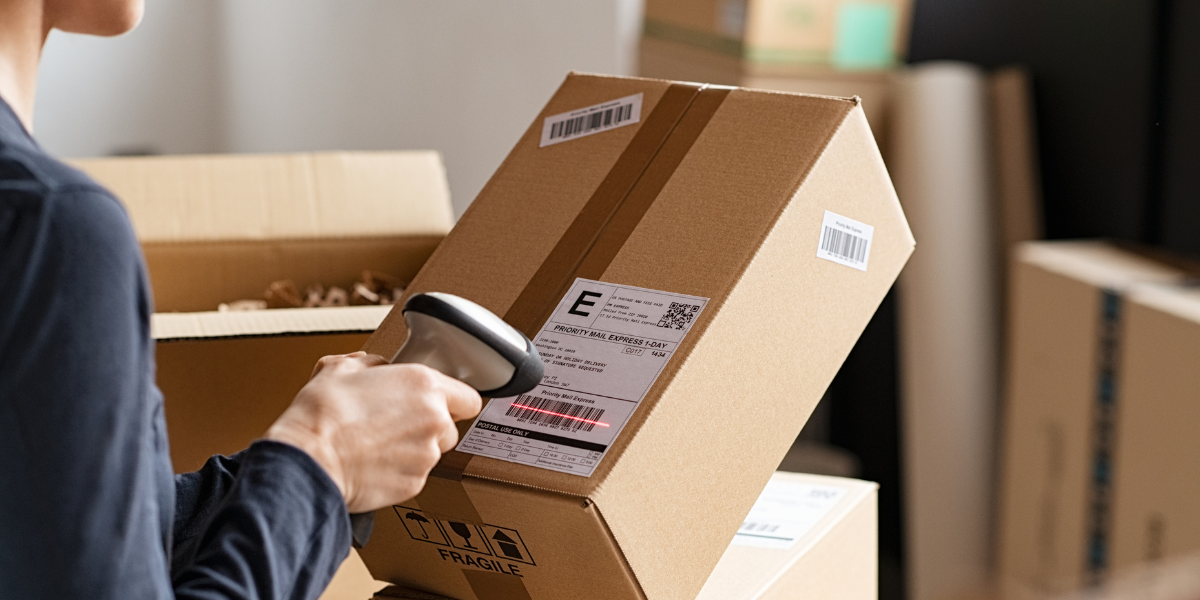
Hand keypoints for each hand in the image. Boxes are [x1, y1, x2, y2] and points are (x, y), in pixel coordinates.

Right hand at [265, 352, 481, 512]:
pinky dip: (398, 472)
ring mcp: (426, 456)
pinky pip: (414, 475)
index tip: (439, 403)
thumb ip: (370, 364)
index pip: (468, 397)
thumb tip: (374, 367)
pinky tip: (372, 464)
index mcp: (424, 386)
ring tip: (377, 445)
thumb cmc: (322, 414)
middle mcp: (434, 420)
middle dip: (429, 426)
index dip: (453, 400)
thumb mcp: (341, 368)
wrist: (309, 459)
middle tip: (396, 423)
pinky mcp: (414, 485)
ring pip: (432, 453)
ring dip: (412, 449)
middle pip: (450, 427)